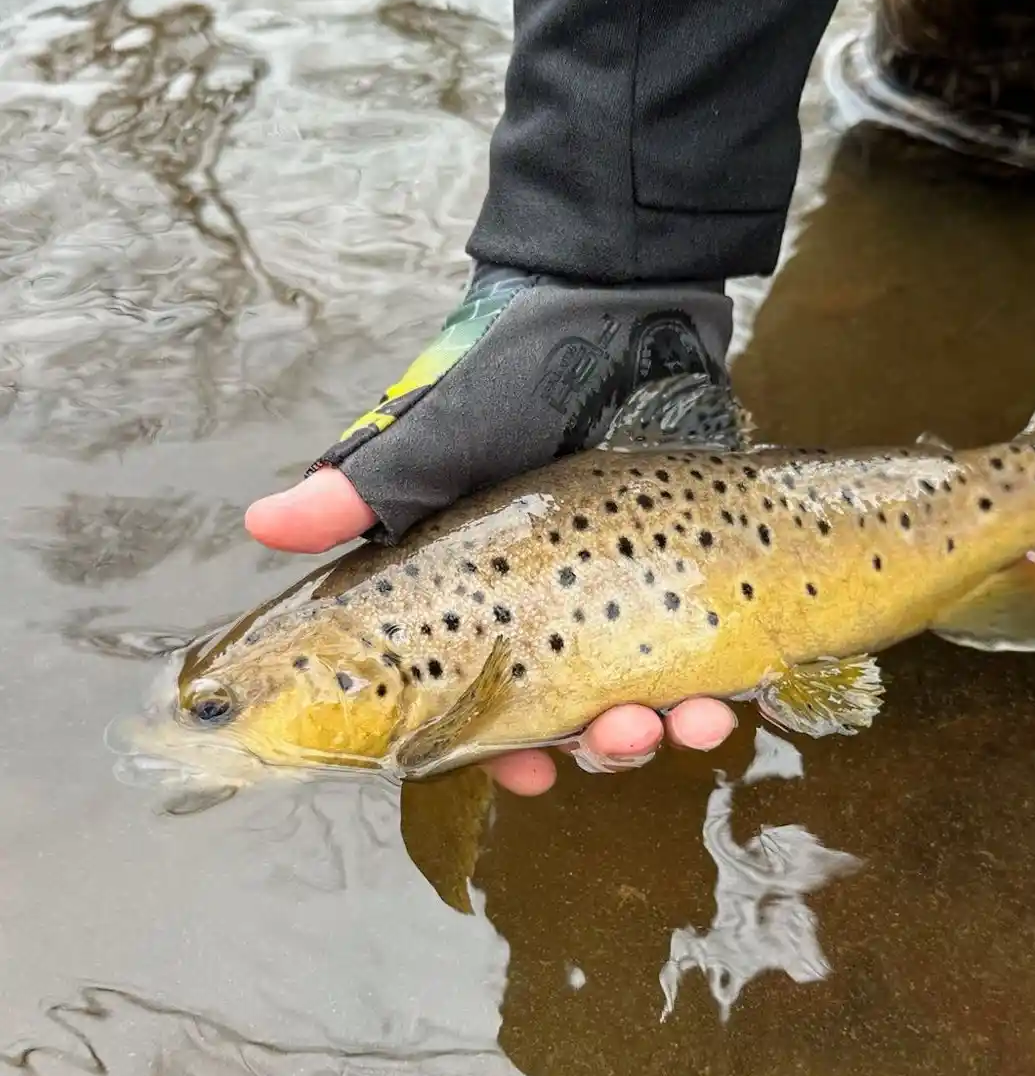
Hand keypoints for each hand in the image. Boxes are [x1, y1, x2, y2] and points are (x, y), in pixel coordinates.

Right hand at [244, 263, 741, 793]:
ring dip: (668, 728)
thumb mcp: (433, 431)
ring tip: (695, 724)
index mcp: (484, 590)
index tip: (523, 773)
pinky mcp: (693, 567)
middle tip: (622, 739)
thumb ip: (364, 488)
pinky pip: (709, 648)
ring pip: (649, 693)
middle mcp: (556, 602)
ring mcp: (630, 587)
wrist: (619, 301)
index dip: (497, 749)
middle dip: (599, 745)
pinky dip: (720, 685)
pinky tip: (731, 698)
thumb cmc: (510, 369)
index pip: (482, 695)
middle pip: (576, 712)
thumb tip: (262, 525)